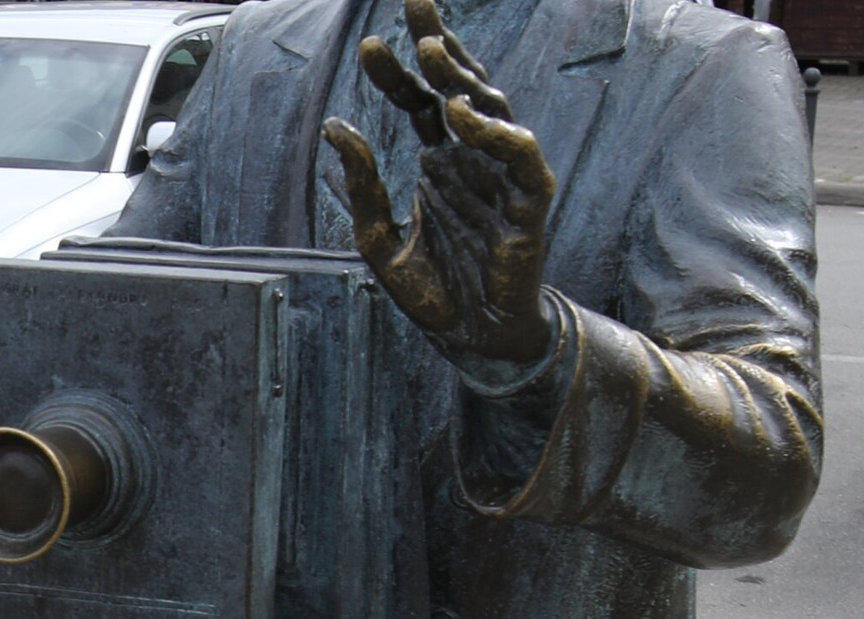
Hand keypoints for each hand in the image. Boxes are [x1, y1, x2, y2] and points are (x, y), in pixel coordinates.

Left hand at [322, 0, 556, 390]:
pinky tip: (460, 115)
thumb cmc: (434, 292)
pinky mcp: (527, 209)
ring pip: (492, 113)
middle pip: (460, 89)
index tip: (370, 46)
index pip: (421, 103)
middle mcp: (471, 162)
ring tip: (429, 52)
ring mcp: (501, 180)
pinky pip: (521, 161)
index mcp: (440, 163)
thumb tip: (336, 128)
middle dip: (439, 45)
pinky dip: (495, 135)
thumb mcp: (379, 241)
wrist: (470, 340)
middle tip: (413, 3)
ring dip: (463, 79)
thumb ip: (361, 187)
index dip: (399, 73)